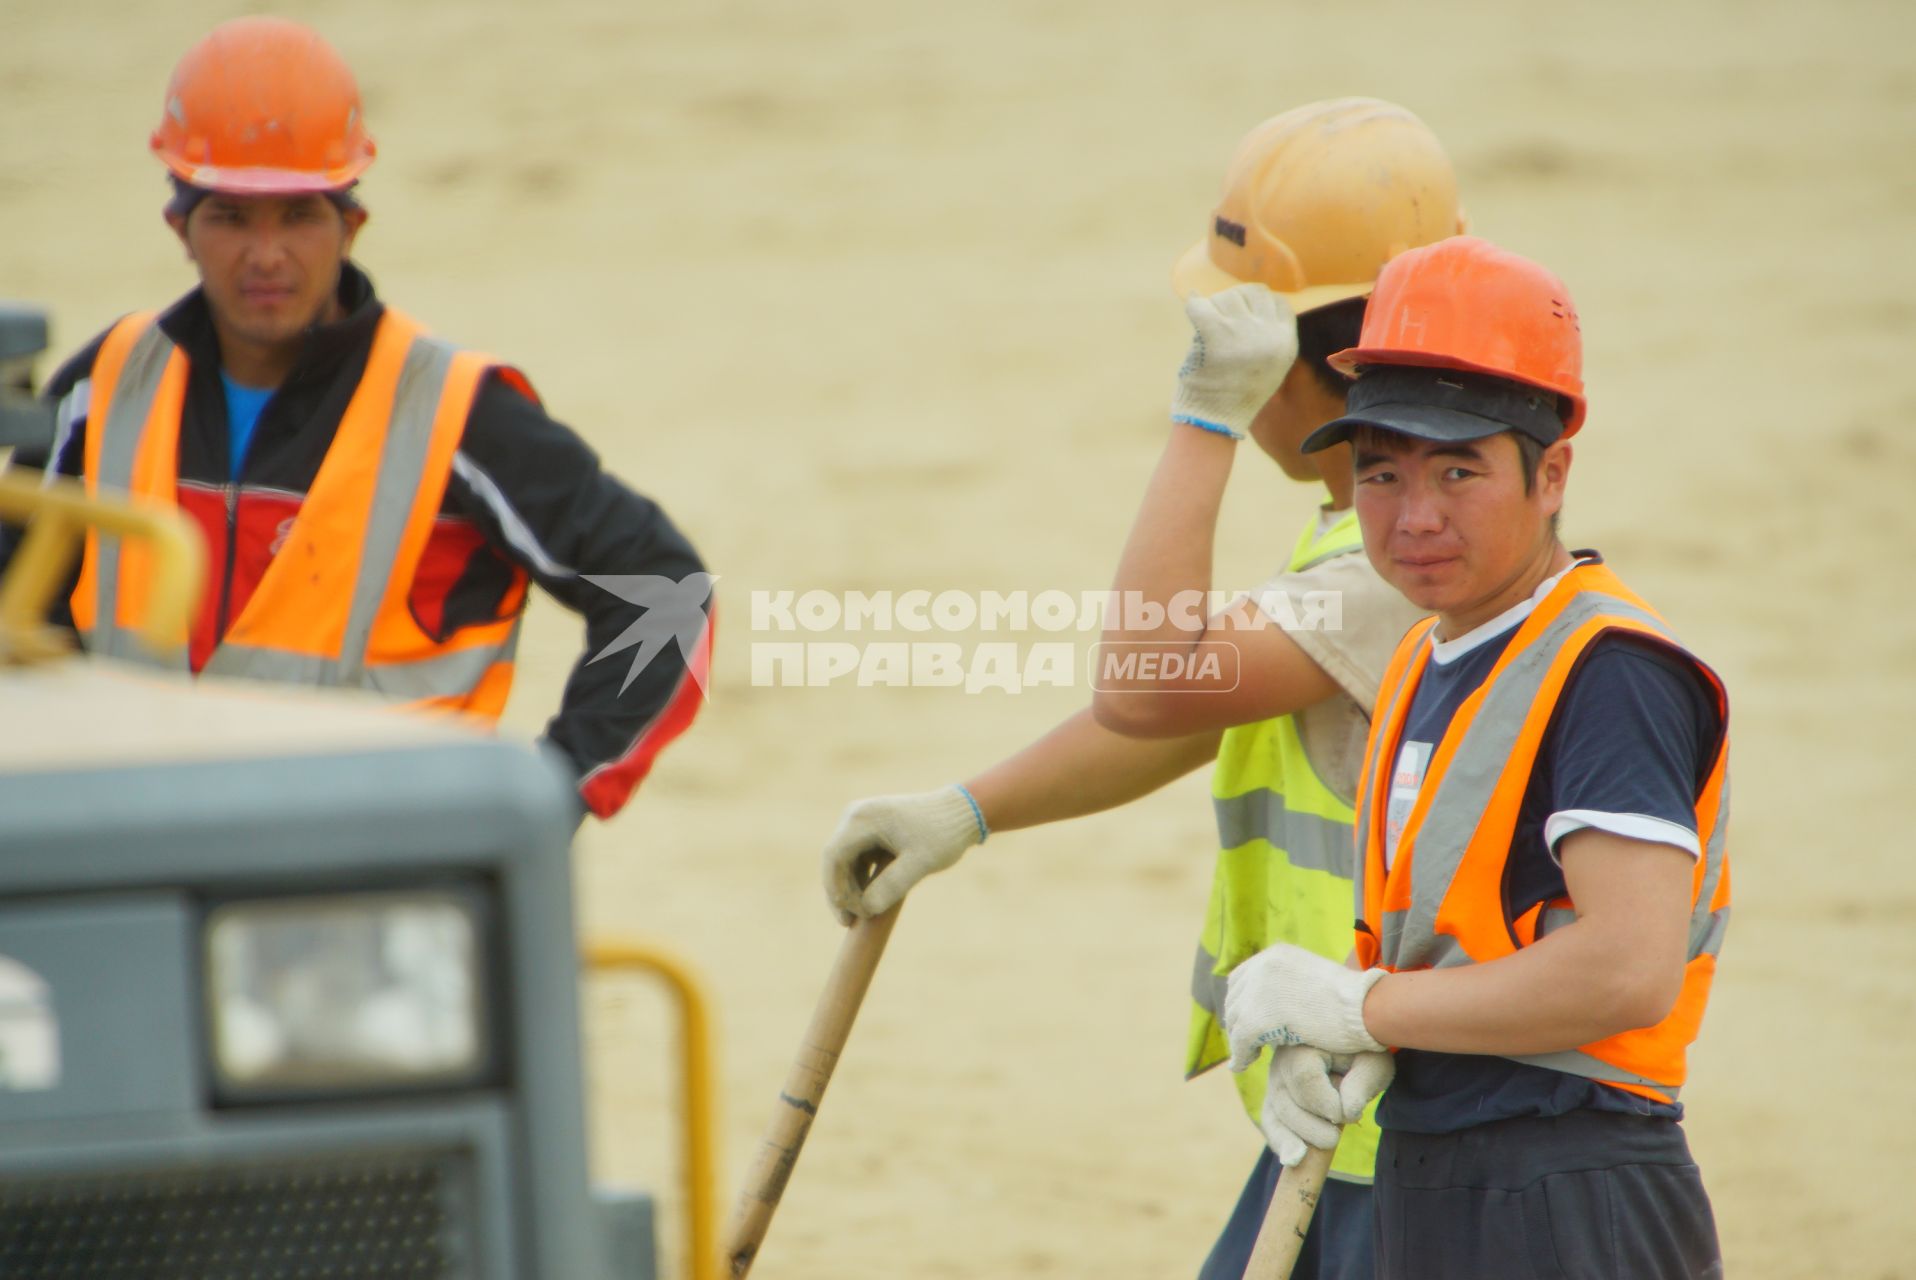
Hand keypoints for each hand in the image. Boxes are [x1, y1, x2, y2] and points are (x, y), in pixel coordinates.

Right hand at [821, 786, 985, 924]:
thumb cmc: (942, 834)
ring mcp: (861, 823)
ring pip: (843, 862)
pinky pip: (855, 859)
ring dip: (848, 889)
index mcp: (864, 818)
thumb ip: (894, 884)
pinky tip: (867, 902)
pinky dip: (859, 881)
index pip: (834, 856)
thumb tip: (867, 909)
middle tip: (850, 922)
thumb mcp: (921, 862)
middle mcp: (856, 816)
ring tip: (861, 916)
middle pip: (834, 860)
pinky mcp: (869, 832)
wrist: (961, 813)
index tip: (847, 915)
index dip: (834, 889)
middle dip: (840, 893)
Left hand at [1170, 284, 1298, 439]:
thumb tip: (1259, 298)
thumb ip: (1271, 336)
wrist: (1216, 418)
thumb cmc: (1238, 394)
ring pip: (1227, 297)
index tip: (1245, 313)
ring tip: (1209, 325)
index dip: (1259, 303)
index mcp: (1285, 342)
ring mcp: (1241, 332)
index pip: (1278, 302)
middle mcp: (1267, 334)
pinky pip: (1201, 305)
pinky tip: (1194, 306)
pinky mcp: (1214, 334)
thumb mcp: (1271, 367)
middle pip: (1253, 293)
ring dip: (1215, 306)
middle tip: (1223, 318)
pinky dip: (1195, 305)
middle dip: (1237, 301)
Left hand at [1224, 942, 1386, 1063]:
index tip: (1246, 1021)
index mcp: (1275, 954)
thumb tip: (1280, 1002)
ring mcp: (1257, 990)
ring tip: (1246, 1056)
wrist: (1363, 1007)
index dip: (1241, 1002)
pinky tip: (1243, 1065)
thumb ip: (1292, 986)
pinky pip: (1240, 1040)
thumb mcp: (1314, 980)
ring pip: (1235, 1020)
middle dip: (1238, 1021)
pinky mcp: (1257, 1016)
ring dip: (1239, 1039)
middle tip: (1246, 1042)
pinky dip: (1241, 1055)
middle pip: (1234, 998)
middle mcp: (1261, 966)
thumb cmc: (1352, 1001)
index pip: (1241, 979)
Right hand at [1259, 1047, 1396, 1167]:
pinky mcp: (1275, 1101)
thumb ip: (1363, 1082)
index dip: (1326, 1103)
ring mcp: (1275, 1082)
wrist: (1350, 1050)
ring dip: (1294, 1140)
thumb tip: (1347, 1112)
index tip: (1350, 1114)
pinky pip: (1271, 1124)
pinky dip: (1281, 1143)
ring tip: (1312, 1153)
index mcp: (1304, 1044)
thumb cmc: (1363, 1054)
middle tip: (1335, 1137)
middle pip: (1286, 1101)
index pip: (1305, 1078)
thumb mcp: (1373, 1062)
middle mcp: (1282, 1062)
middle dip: (1311, 1127)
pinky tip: (1294, 1159)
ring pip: (1275, 1116)